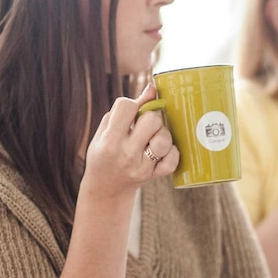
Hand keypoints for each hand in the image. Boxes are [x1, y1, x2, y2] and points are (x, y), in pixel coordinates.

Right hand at [82, 83, 179, 203]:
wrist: (105, 189)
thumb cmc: (104, 153)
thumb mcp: (106, 130)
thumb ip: (127, 109)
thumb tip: (152, 88)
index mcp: (109, 140)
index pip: (127, 106)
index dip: (131, 105)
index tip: (128, 114)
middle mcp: (126, 154)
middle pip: (152, 119)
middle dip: (149, 118)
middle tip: (142, 127)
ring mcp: (141, 167)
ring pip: (165, 139)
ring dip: (161, 134)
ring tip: (151, 139)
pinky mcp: (153, 176)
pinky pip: (173, 159)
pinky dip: (171, 152)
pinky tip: (160, 152)